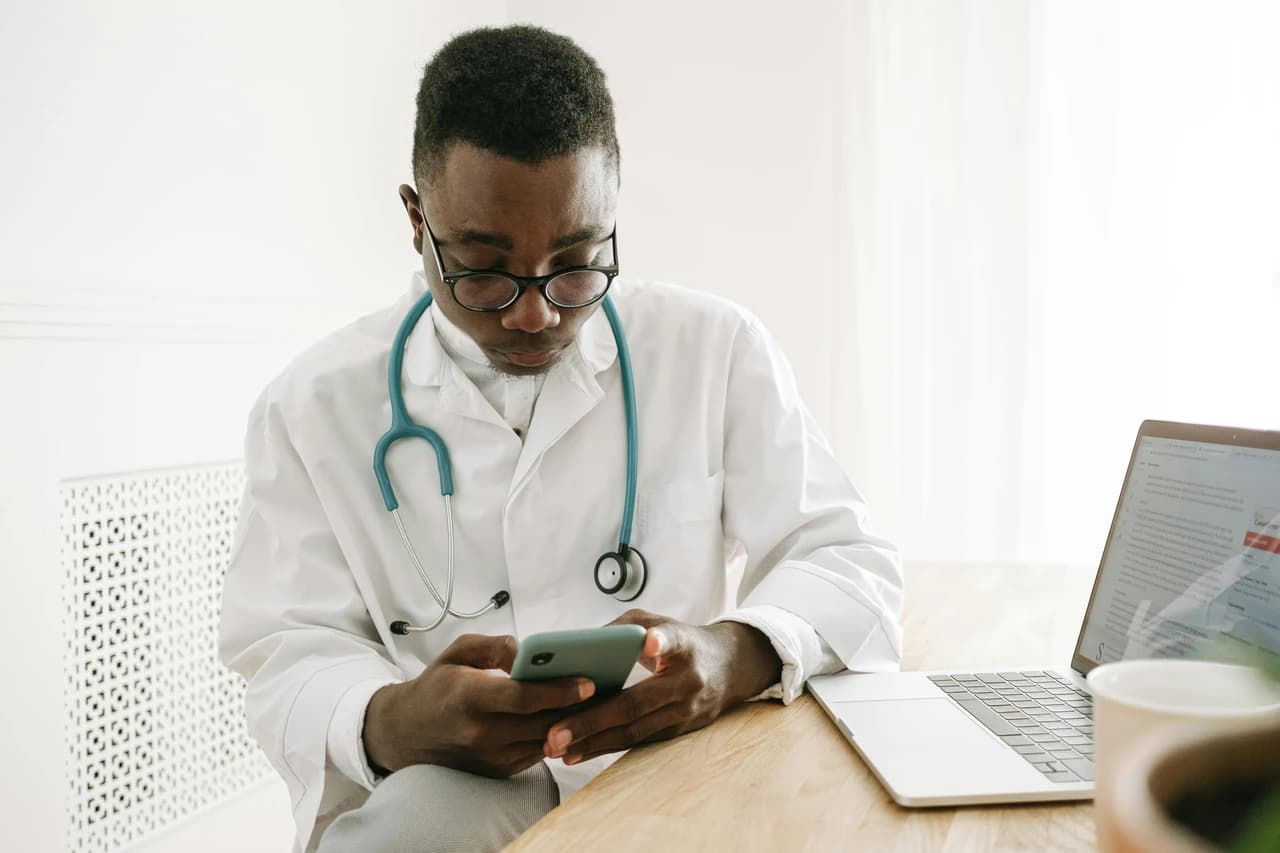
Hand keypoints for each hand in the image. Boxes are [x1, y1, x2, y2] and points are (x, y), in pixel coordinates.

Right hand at [363, 633, 594, 777]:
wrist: (408, 732)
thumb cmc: (437, 686)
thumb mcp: (458, 651)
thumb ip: (495, 646)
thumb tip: (528, 650)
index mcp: (468, 697)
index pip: (523, 698)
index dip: (559, 690)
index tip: (588, 681)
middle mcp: (480, 732)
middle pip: (542, 722)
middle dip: (578, 706)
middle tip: (609, 686)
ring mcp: (490, 756)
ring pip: (546, 740)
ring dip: (573, 721)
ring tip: (599, 699)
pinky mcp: (499, 770)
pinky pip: (539, 752)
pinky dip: (558, 734)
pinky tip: (574, 716)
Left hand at [542, 609, 780, 764]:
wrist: (730, 668)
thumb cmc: (682, 641)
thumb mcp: (659, 621)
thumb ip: (622, 628)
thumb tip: (577, 645)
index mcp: (684, 644)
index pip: (674, 641)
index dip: (661, 641)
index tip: (650, 641)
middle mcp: (687, 681)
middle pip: (635, 703)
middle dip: (591, 721)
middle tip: (554, 733)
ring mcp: (685, 711)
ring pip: (634, 731)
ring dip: (592, 743)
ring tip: (556, 747)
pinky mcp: (679, 731)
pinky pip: (637, 741)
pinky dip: (604, 748)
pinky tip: (575, 753)